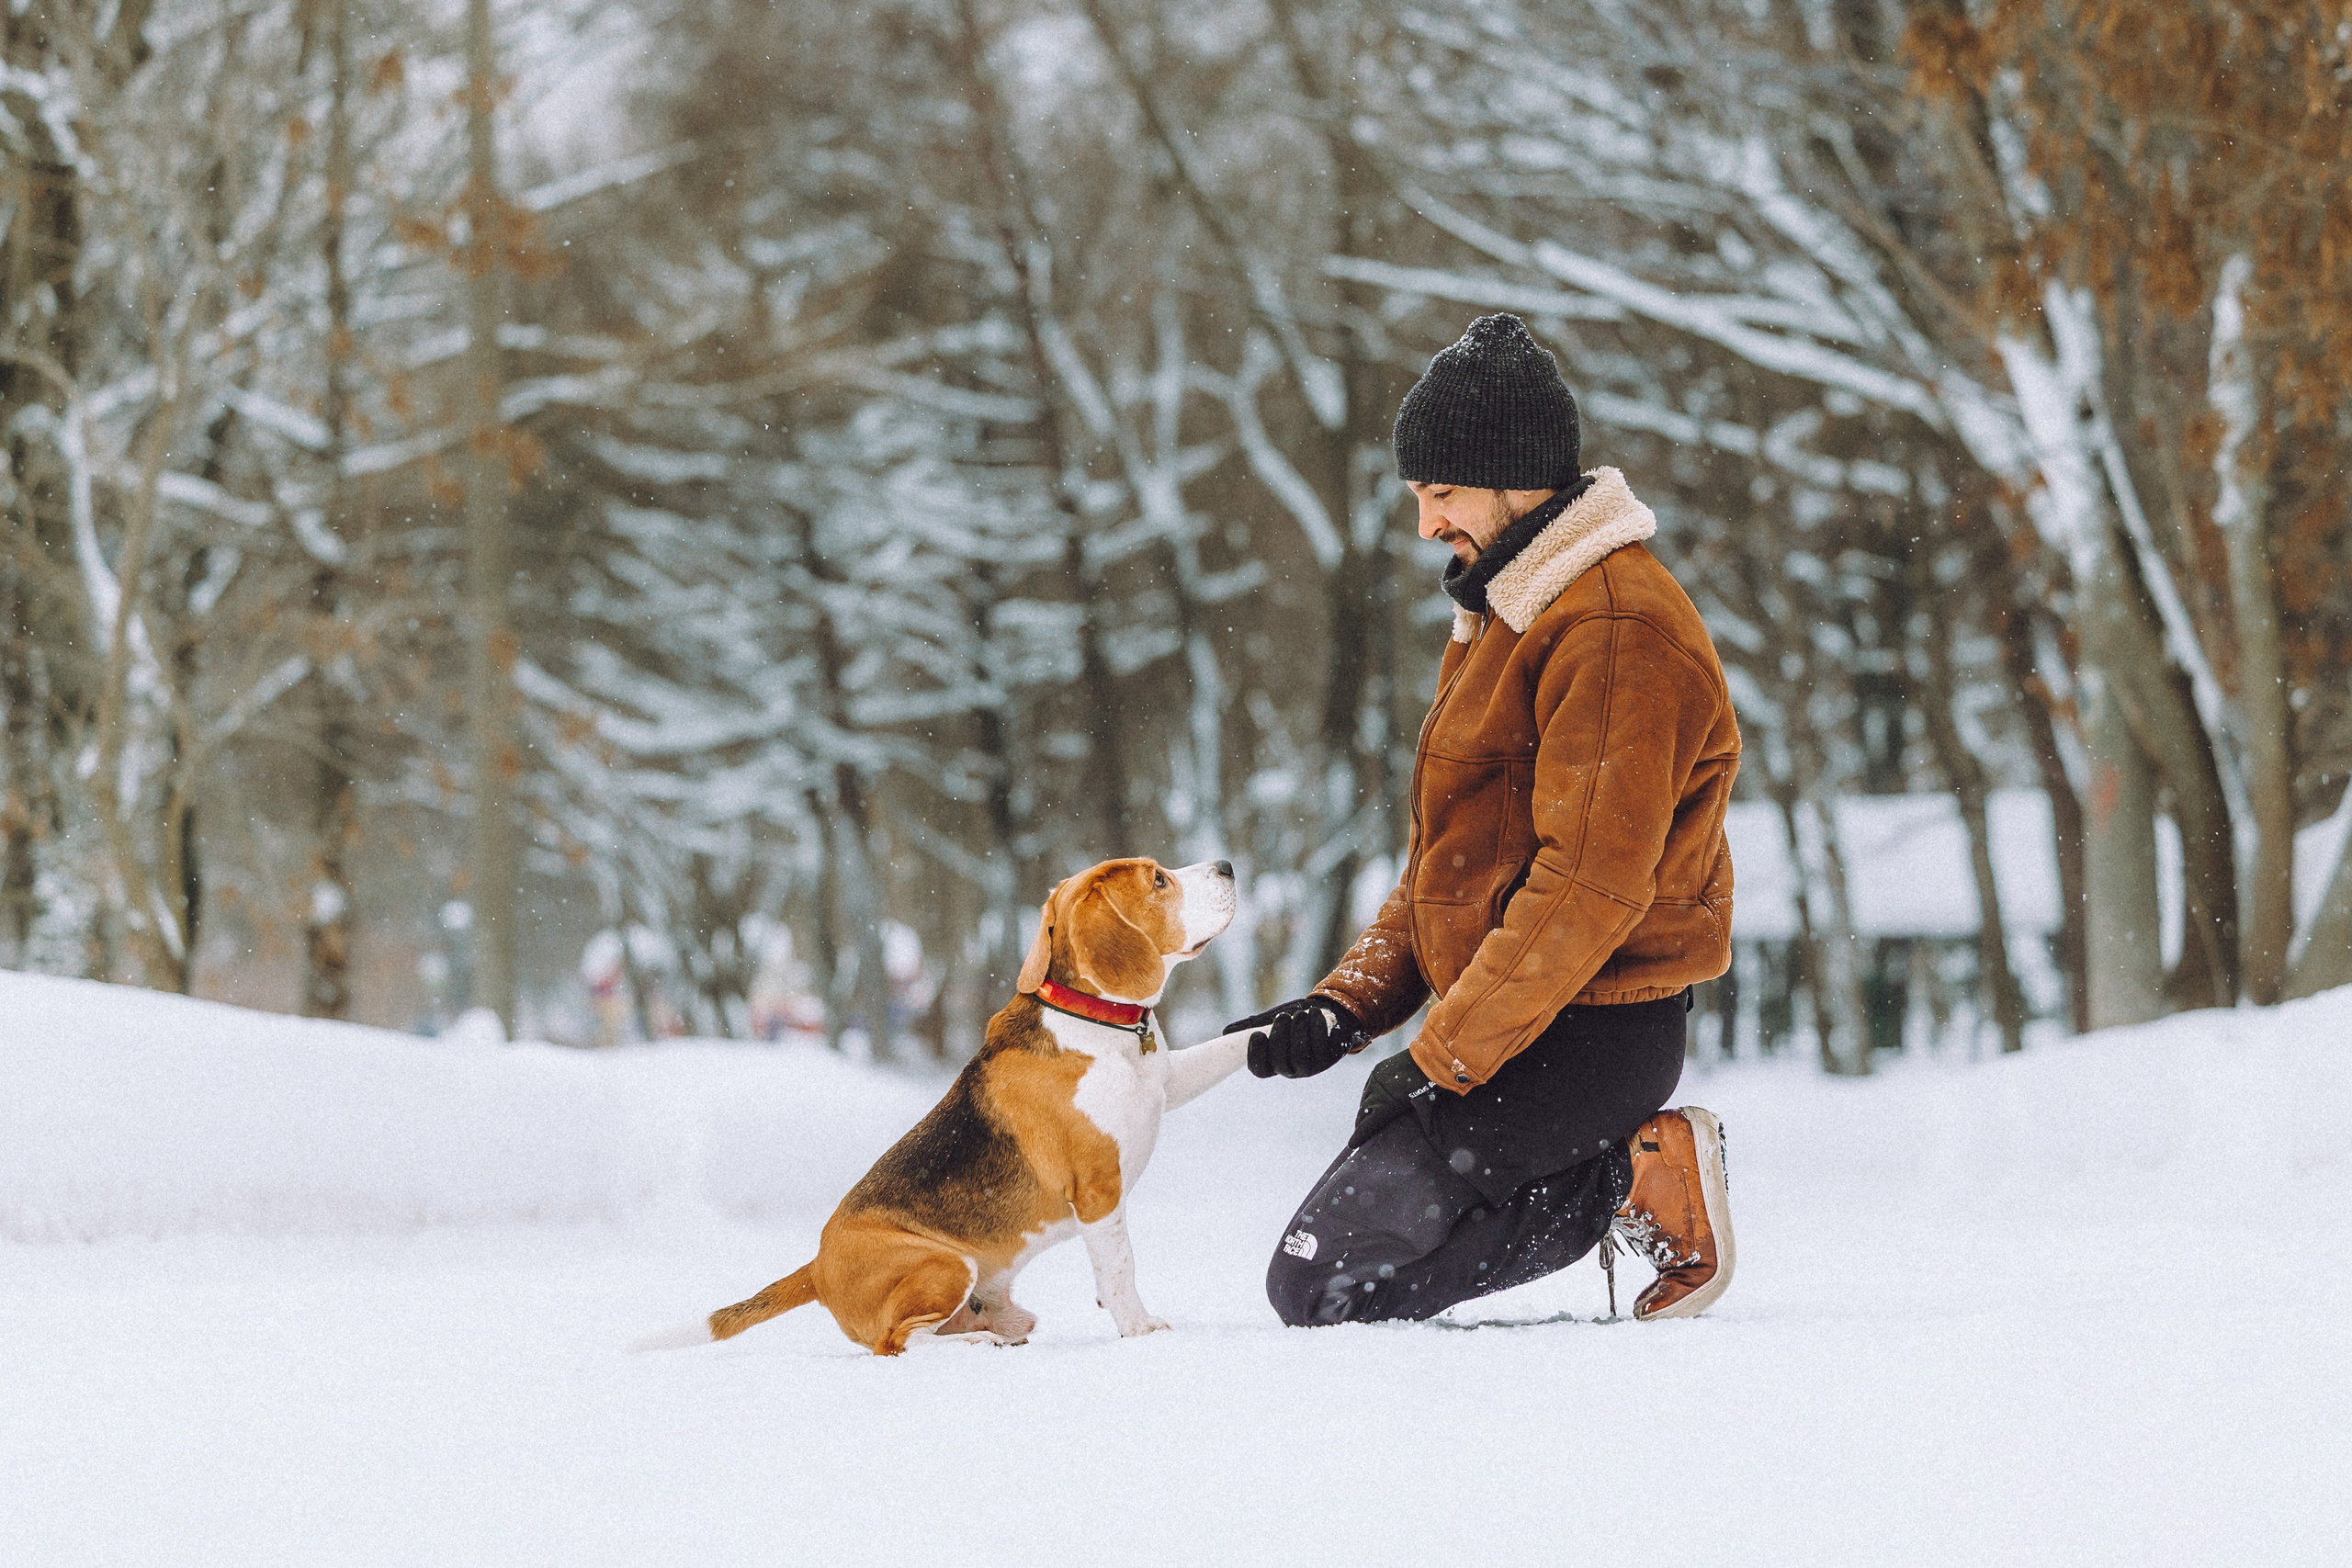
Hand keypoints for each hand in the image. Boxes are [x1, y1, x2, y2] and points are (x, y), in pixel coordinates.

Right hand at [1226, 996, 1367, 1079]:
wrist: (1325, 1016)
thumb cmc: (1292, 1020)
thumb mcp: (1271, 1020)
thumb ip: (1251, 1025)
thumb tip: (1225, 1033)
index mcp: (1272, 1063)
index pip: (1259, 1069)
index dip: (1256, 1055)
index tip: (1257, 1033)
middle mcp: (1290, 1069)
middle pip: (1280, 1063)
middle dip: (1279, 1038)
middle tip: (1281, 1017)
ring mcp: (1310, 1066)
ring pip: (1301, 1057)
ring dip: (1299, 1034)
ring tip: (1300, 1014)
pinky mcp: (1328, 1058)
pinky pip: (1321, 1047)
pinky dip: (1317, 1028)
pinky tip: (1314, 1013)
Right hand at [1348, 1047, 1438, 1148]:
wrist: (1428, 1060)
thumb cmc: (1428, 1087)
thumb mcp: (1420, 1108)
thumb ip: (1415, 1122)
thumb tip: (1422, 1136)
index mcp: (1385, 1106)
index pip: (1367, 1125)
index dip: (1359, 1136)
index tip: (1351, 1144)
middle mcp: (1376, 1093)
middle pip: (1362, 1112)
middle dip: (1360, 1123)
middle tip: (1360, 1131)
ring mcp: (1375, 1080)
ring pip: (1365, 1098)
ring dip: (1365, 1108)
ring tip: (1366, 1116)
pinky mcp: (1377, 1070)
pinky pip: (1369, 1086)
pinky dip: (1369, 1095)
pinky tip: (1373, 1098)